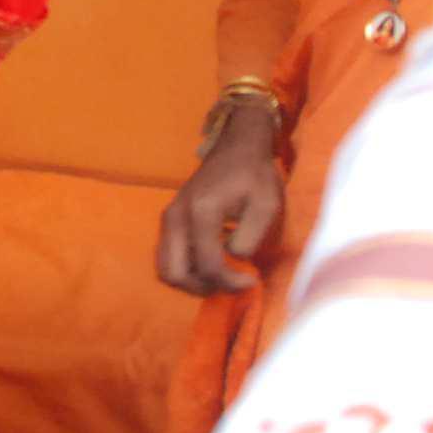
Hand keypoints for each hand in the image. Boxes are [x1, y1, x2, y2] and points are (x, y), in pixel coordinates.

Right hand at [155, 112, 283, 295]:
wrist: (237, 146)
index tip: (252, 281)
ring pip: (166, 268)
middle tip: (229, 282)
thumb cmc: (254, 174)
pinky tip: (211, 259)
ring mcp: (169, 217)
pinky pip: (168, 256)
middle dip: (203, 287)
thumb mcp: (266, 205)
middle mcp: (177, 216)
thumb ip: (250, 238)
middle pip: (174, 274)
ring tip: (220, 275)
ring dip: (192, 280)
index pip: (207, 265)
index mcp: (201, 211)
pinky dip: (187, 268)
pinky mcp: (170, 219)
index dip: (230, 283)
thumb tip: (234, 261)